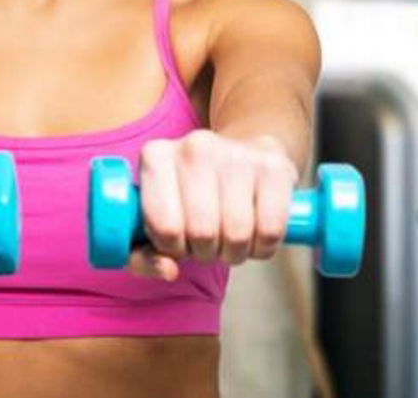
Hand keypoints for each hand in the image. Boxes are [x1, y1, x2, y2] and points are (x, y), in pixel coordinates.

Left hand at [129, 130, 299, 280]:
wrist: (244, 155)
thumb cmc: (191, 197)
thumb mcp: (155, 221)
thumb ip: (143, 256)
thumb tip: (168, 270)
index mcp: (156, 156)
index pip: (165, 226)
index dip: (173, 248)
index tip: (179, 241)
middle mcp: (195, 146)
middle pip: (202, 232)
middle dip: (205, 252)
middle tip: (207, 241)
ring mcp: (236, 153)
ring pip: (237, 234)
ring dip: (235, 252)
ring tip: (229, 237)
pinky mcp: (274, 166)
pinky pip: (270, 231)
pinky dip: (263, 246)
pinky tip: (255, 231)